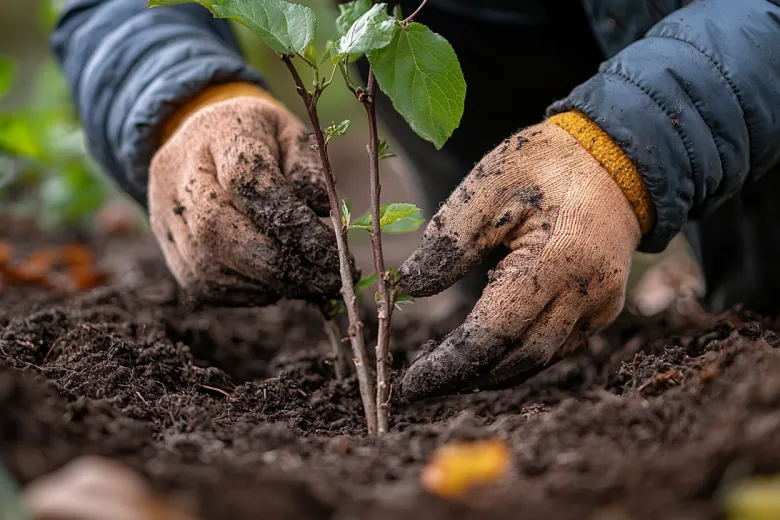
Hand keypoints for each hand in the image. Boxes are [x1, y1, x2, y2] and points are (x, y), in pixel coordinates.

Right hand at [149, 87, 340, 305]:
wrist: (205, 139)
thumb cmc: (262, 140)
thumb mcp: (292, 135)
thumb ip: (308, 167)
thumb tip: (320, 211)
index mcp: (218, 133)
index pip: (246, 179)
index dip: (290, 221)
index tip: (331, 249)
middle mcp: (179, 172)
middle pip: (215, 228)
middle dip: (277, 264)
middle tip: (327, 281)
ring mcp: (164, 211)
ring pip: (205, 264)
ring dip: (265, 284)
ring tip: (310, 286)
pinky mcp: (166, 244)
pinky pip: (200, 283)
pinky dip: (244, 293)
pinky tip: (277, 288)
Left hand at [398, 122, 641, 399]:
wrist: (616, 159)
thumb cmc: (545, 165)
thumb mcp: (490, 186)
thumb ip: (451, 239)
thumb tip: (411, 287)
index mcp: (560, 259)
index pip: (498, 330)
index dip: (453, 362)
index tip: (412, 383)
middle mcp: (590, 292)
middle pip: (521, 356)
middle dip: (468, 375)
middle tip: (421, 385)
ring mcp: (602, 305)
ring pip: (541, 357)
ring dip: (493, 372)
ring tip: (446, 375)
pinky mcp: (604, 309)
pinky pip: (557, 345)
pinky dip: (518, 355)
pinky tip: (486, 355)